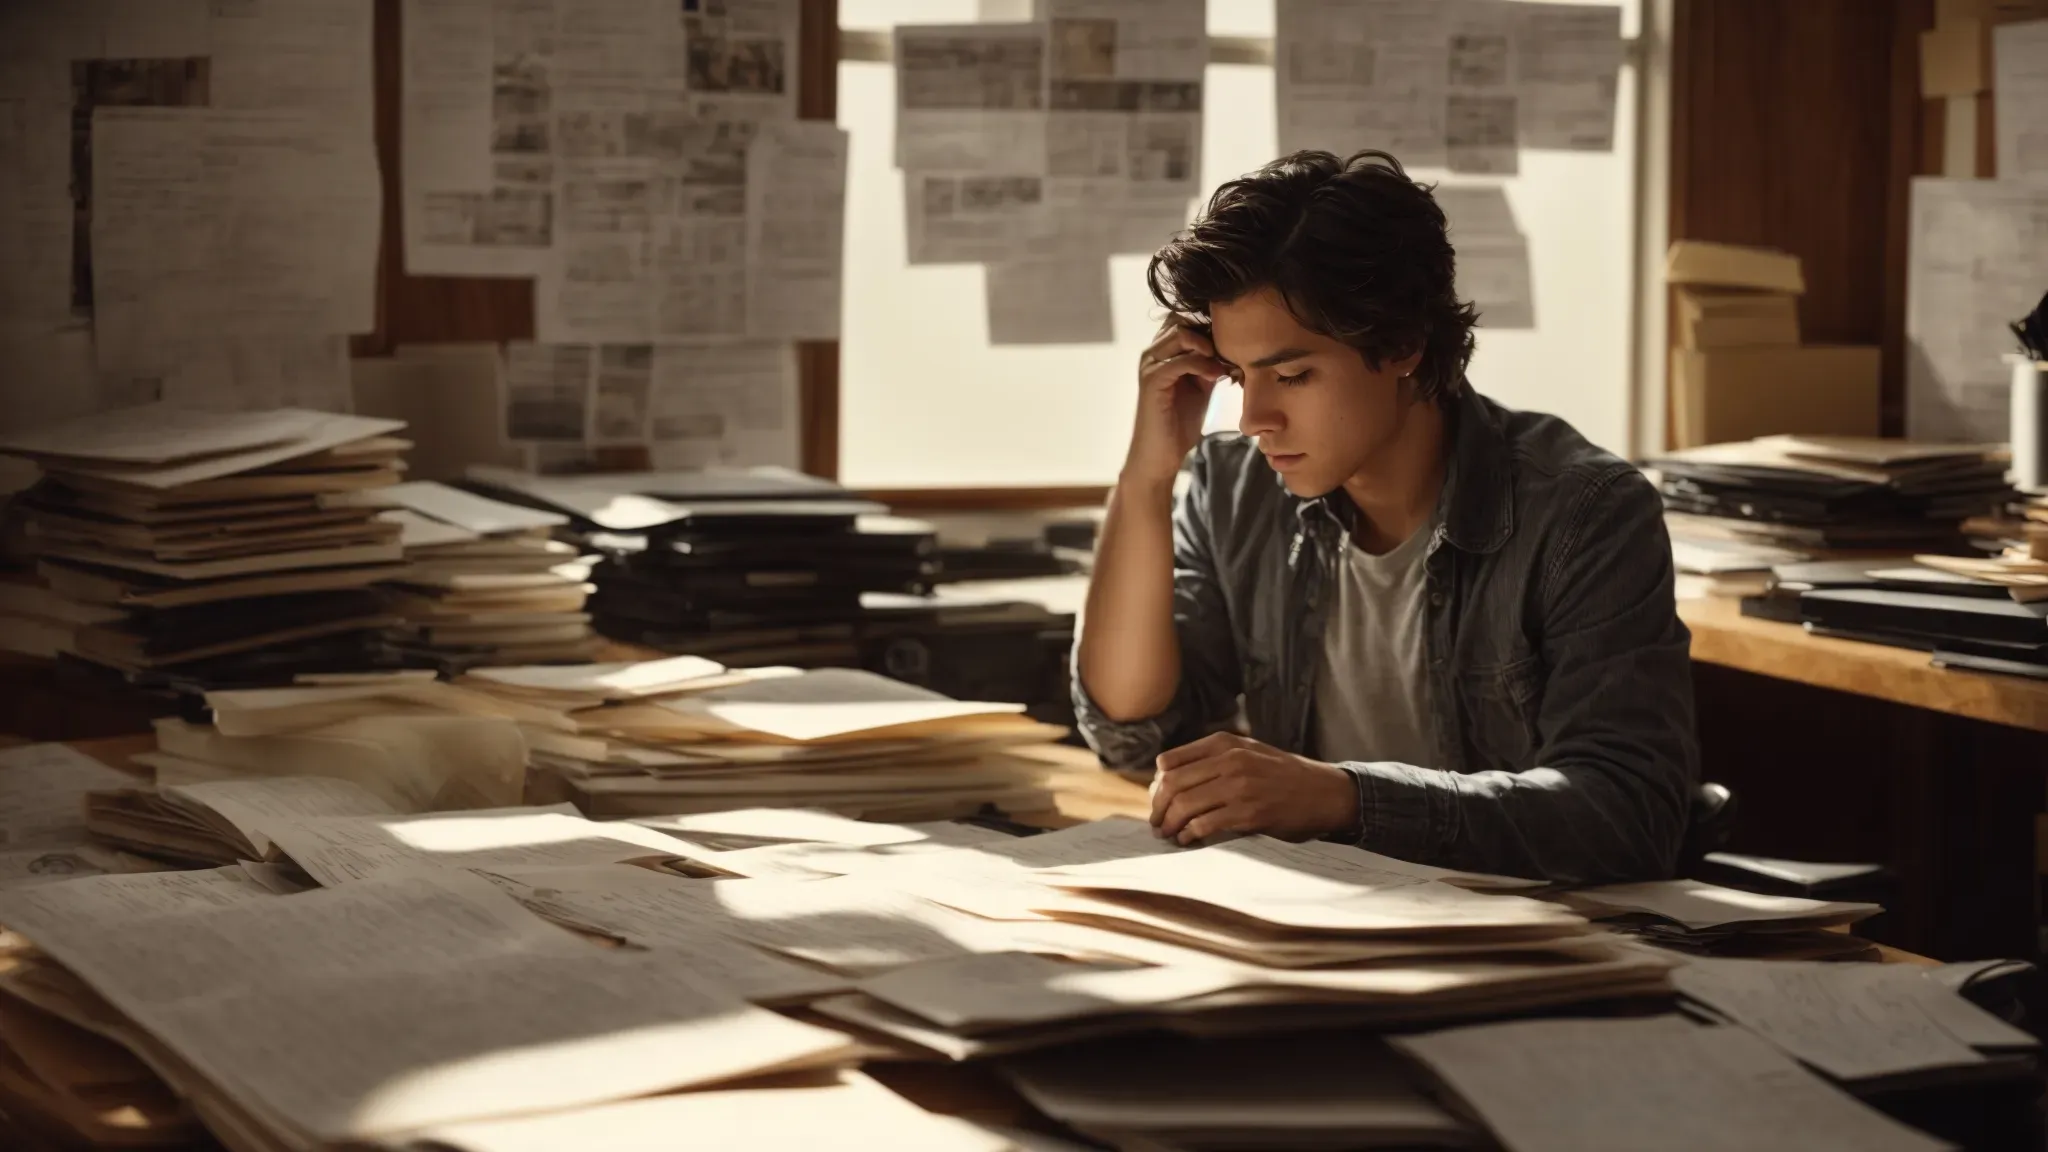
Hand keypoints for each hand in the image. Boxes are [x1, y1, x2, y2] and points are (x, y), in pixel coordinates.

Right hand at [1124, 316, 1230, 485]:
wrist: (1160, 455)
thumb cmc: (1178, 423)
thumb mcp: (1200, 386)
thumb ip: (1210, 364)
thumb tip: (1233, 347)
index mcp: (1162, 352)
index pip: (1184, 318)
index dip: (1209, 326)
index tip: (1232, 345)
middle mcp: (1152, 353)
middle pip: (1181, 320)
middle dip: (1209, 333)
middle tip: (1230, 352)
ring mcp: (1149, 366)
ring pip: (1180, 334)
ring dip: (1207, 346)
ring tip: (1224, 365)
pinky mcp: (1152, 382)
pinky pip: (1179, 361)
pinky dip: (1202, 364)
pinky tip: (1217, 376)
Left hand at [1149, 733, 1358, 845]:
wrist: (1325, 792)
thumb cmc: (1283, 775)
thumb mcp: (1248, 751)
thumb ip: (1213, 757)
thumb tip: (1165, 773)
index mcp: (1225, 743)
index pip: (1170, 762)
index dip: (1157, 785)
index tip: (1158, 801)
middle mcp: (1230, 760)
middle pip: (1172, 785)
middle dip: (1158, 808)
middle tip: (1156, 823)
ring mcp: (1240, 786)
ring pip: (1185, 805)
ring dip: (1170, 824)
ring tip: (1167, 834)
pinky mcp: (1249, 813)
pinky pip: (1205, 824)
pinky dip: (1189, 834)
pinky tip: (1187, 840)